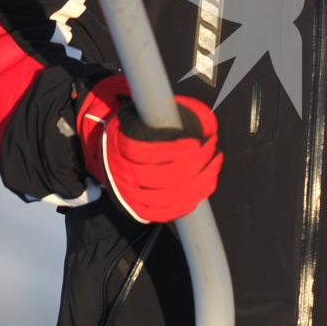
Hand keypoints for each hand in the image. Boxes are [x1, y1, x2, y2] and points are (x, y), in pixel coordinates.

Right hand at [75, 74, 221, 223]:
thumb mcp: (142, 114)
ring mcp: (129, 195)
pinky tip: (206, 185)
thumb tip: (205, 122)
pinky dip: (190, 201)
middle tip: (212, 148)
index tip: (197, 143)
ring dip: (200, 181)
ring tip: (215, 163)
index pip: (146, 152)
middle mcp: (122, 174)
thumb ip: (169, 112)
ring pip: (169, 196)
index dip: (175, 150)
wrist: (111, 154)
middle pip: (163, 177)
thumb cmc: (135, 130)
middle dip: (196, 164)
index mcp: (120, 146)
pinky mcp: (139, 210)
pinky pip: (167, 212)